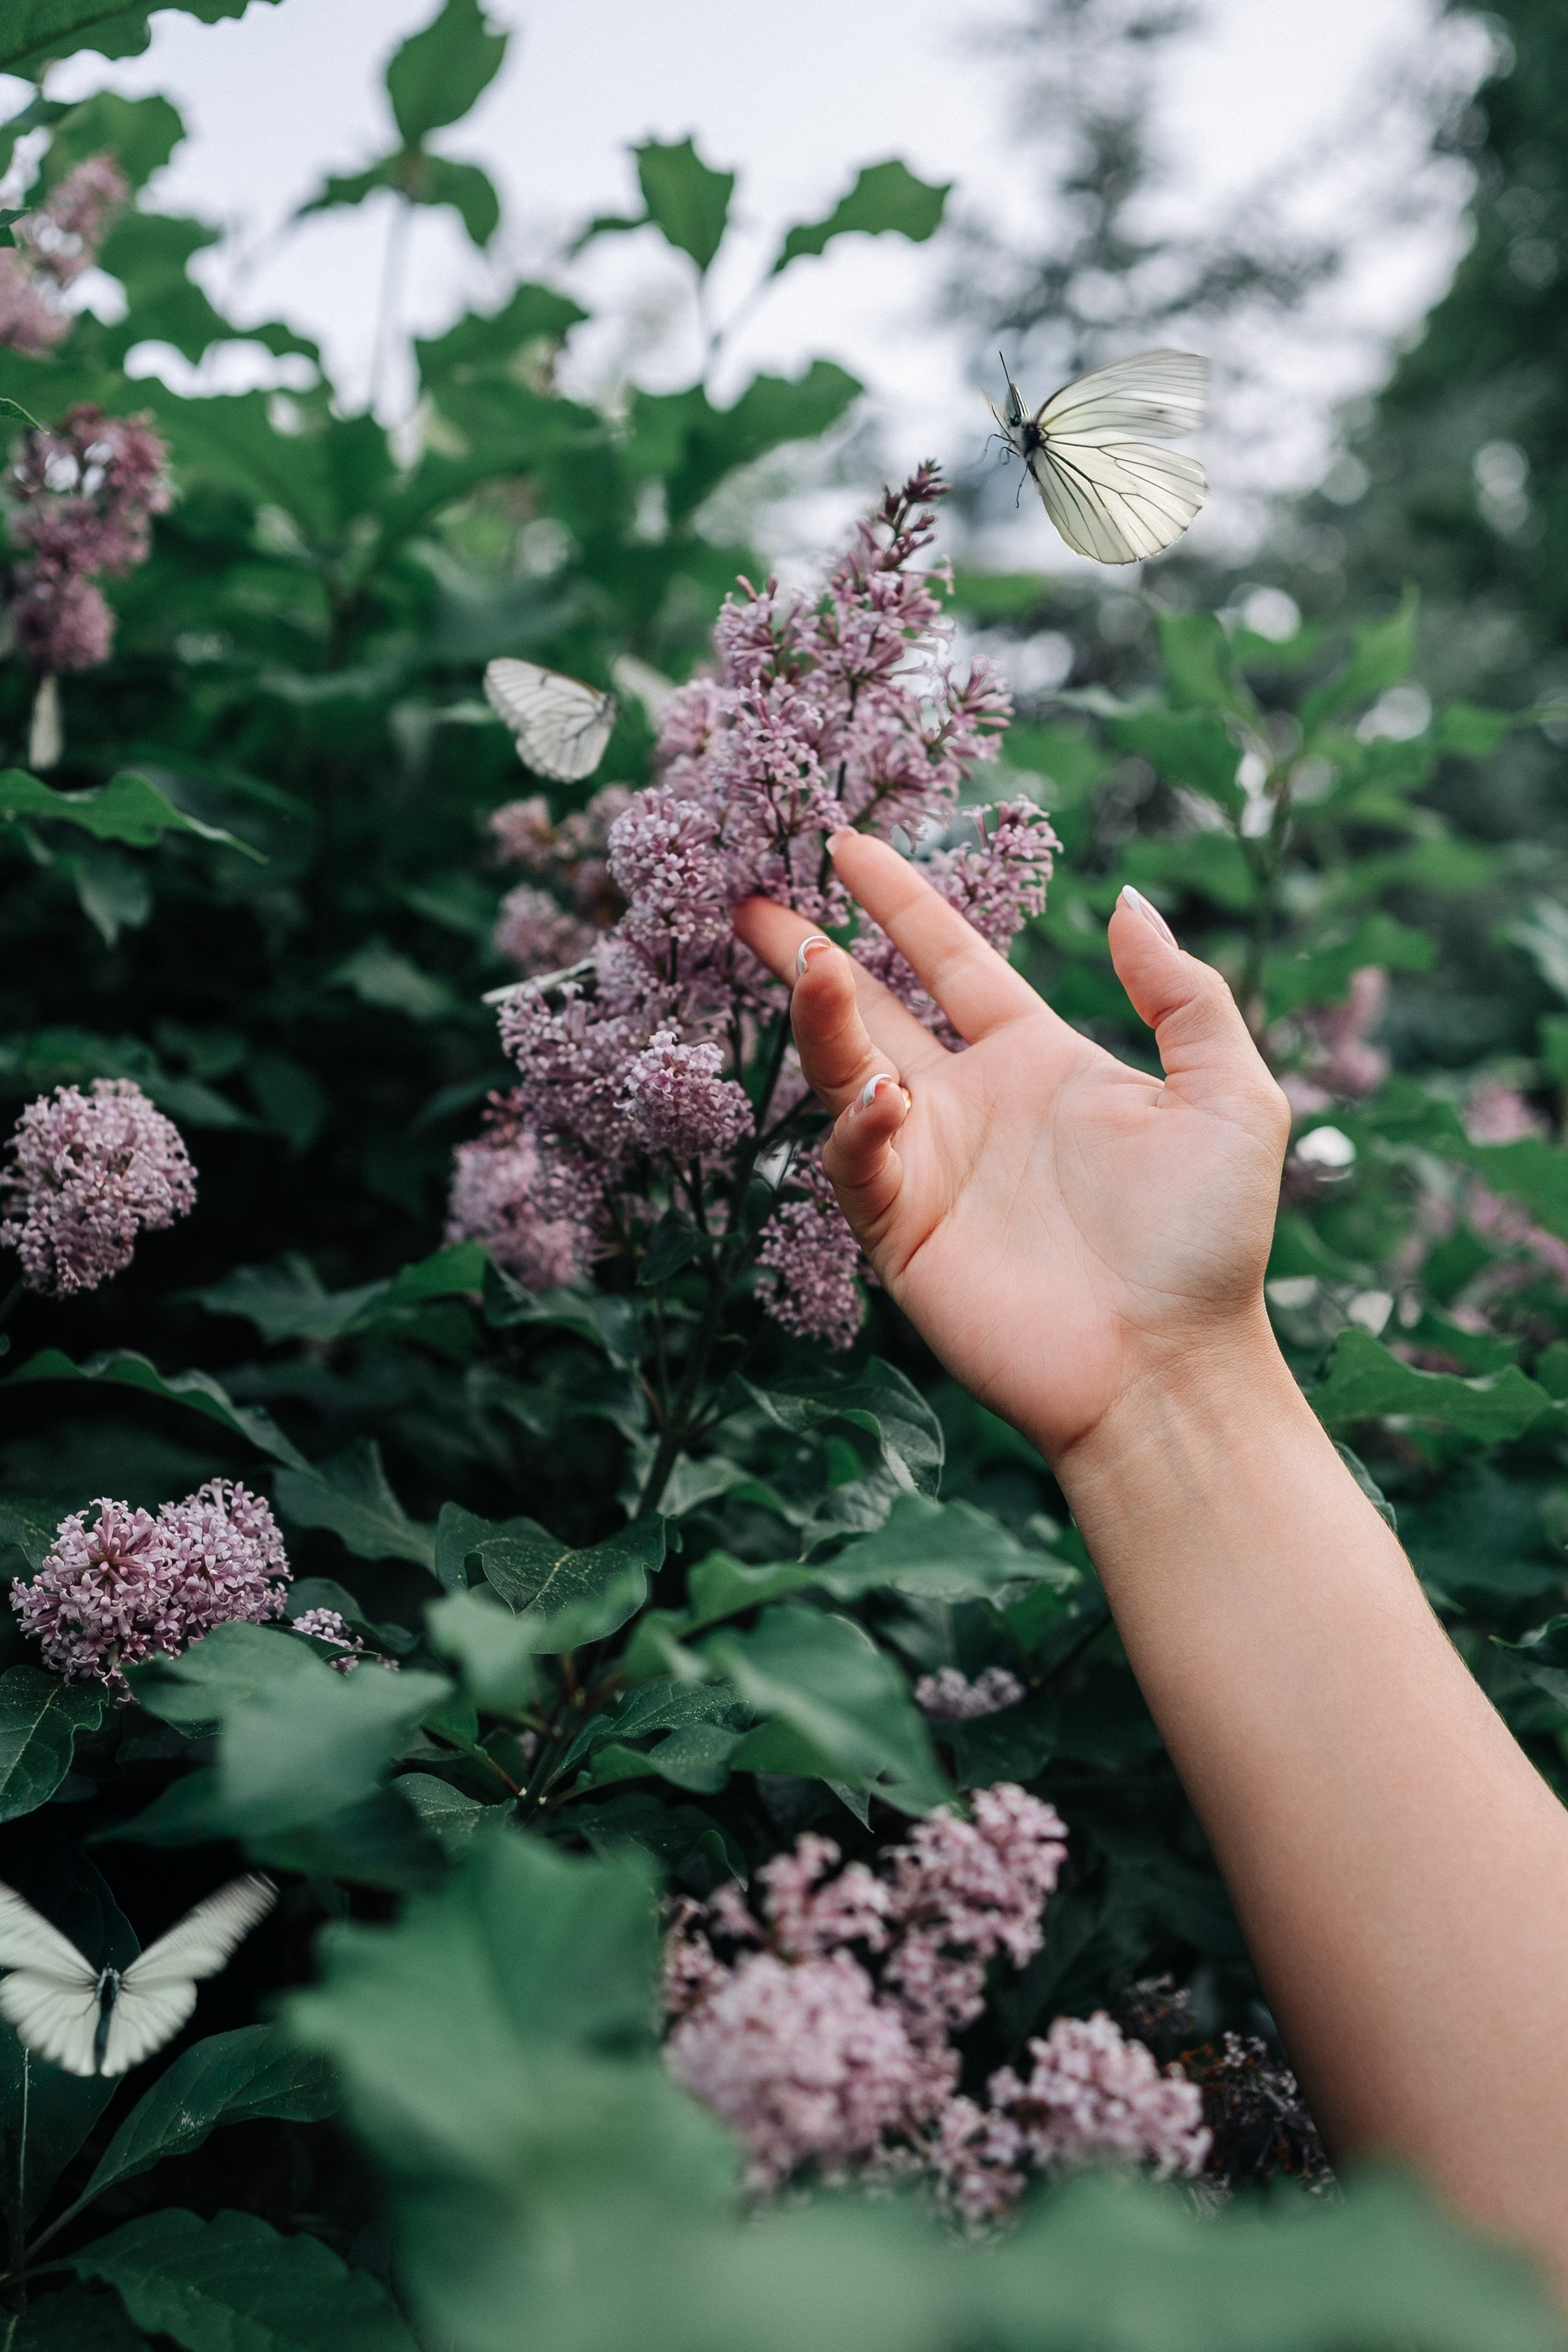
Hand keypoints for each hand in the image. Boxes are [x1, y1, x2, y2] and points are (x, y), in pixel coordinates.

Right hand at [734, 832, 1290, 1466]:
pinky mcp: (901, 1232)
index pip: (950, 962)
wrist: (1174, 1367)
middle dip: (807, 952)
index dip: (900, 902)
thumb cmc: (1210, 1243)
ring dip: (821, 1019)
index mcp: (1037, 1062)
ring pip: (844, 1073)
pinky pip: (856, 1163)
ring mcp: (929, 1167)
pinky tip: (882, 1097)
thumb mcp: (1232, 1096)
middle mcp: (970, 1106)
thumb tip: (1126, 901)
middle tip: (750, 895)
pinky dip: (857, 1125)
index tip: (846, 845)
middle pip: (868, 1009)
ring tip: (809, 963)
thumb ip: (1183, 995)